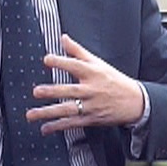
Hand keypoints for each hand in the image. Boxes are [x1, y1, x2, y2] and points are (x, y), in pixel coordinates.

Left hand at [26, 35, 145, 132]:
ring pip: (67, 110)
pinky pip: (72, 124)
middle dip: (52, 92)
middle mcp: (92, 90)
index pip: (76, 66)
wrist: (136, 102)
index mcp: (94, 73)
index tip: (47, 59)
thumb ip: (78, 51)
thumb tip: (63, 38)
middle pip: (70, 91)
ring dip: (48, 113)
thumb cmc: (115, 80)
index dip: (61, 62)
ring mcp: (91, 106)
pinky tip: (45, 128)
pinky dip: (58, 126)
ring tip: (31, 114)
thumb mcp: (99, 63)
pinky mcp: (91, 119)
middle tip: (36, 92)